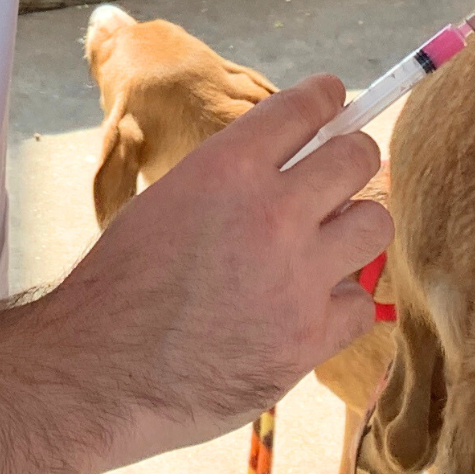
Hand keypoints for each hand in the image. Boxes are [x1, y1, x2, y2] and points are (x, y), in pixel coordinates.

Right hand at [41, 79, 387, 470]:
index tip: (334, 99)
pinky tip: (311, 310)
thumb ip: (231, 181)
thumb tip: (286, 167)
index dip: (326, 99)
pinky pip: (362, 304)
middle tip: (342, 175)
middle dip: (353, 159)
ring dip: (355, 230)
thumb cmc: (120, 289)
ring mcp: (298, 276)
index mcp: (229, 168)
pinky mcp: (309, 338)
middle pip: (358, 158)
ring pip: (375, 224)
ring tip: (330, 246)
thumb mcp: (166, 201)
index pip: (305, 107)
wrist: (99, 375)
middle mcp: (273, 212)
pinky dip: (341, 307)